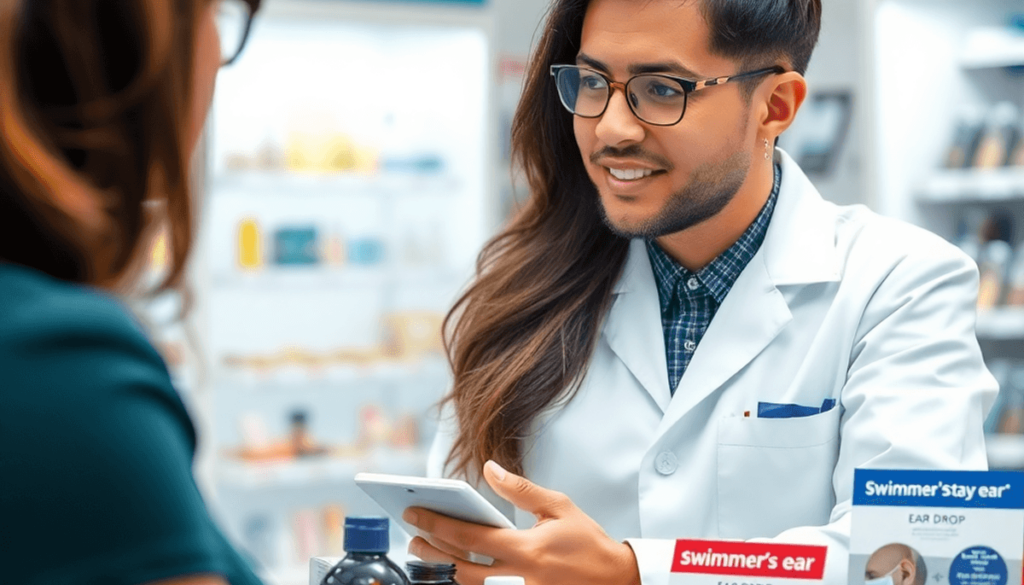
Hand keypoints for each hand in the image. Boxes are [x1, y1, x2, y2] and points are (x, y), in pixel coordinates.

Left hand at [404, 460, 640, 584]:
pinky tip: (455, 571)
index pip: (470, 536)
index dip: (437, 524)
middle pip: (459, 568)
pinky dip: (467, 582)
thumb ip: (521, 490)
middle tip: (413, 537)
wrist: (617, 581)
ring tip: (427, 554)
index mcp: (526, 549)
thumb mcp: (559, 507)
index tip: (415, 513)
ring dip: (443, 571)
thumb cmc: (588, 543)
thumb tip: (490, 469)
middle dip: (431, 551)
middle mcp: (518, 577)